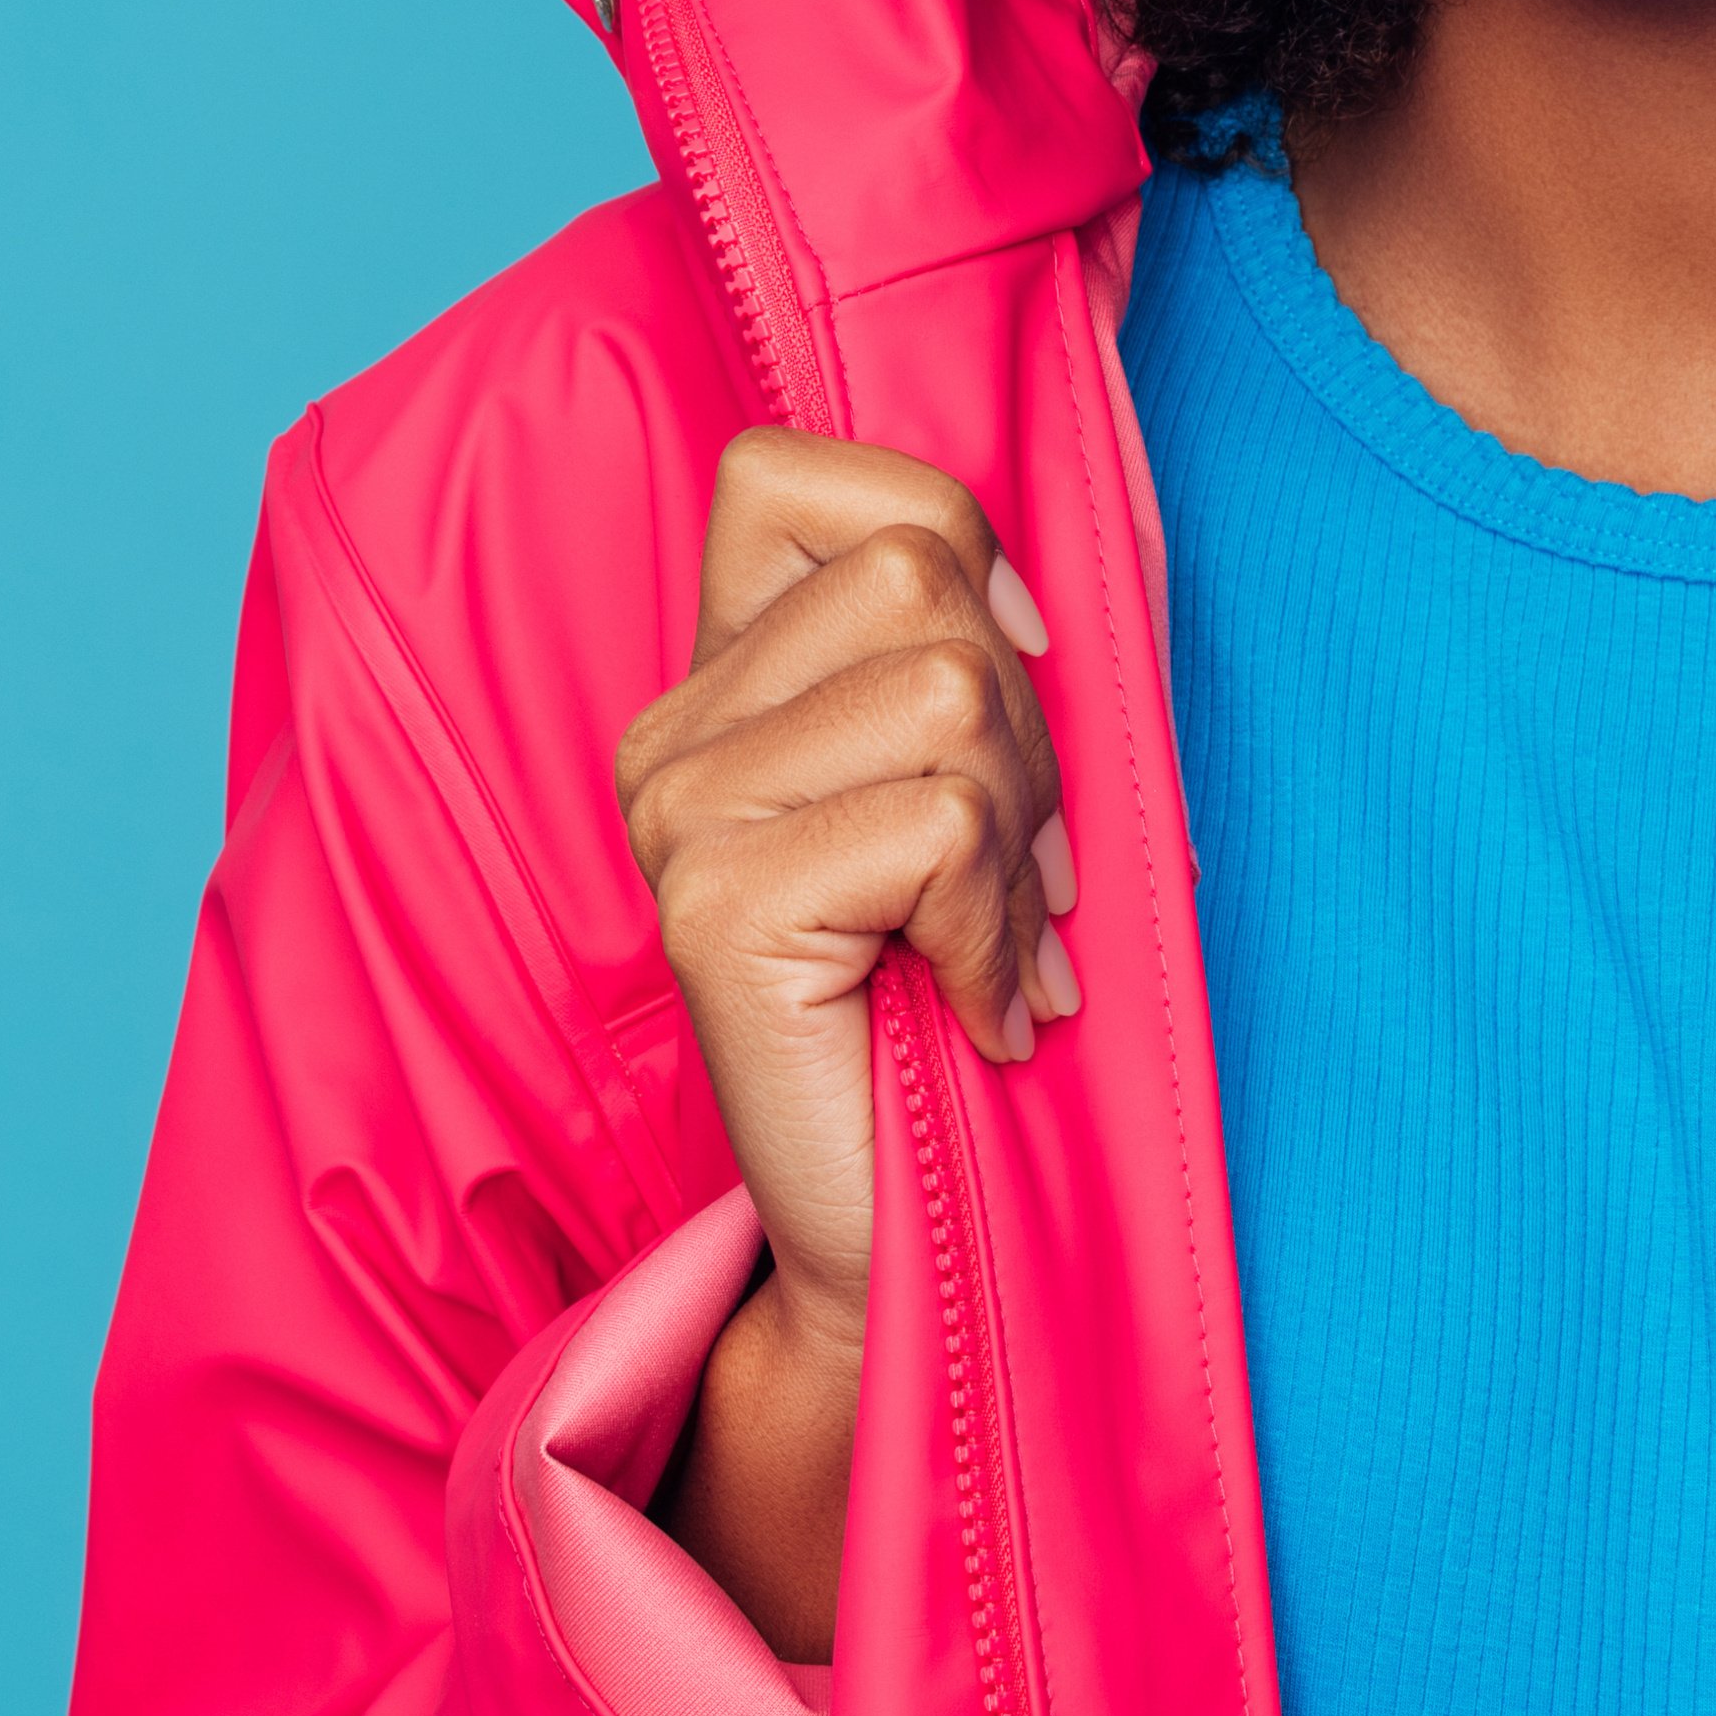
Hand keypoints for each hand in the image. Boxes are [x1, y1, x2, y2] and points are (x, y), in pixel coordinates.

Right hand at [611, 432, 1072, 1653]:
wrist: (907, 1245)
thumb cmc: (961, 1012)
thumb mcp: (982, 802)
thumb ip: (974, 668)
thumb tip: (1046, 590)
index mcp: (716, 688)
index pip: (800, 469)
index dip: (950, 540)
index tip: (1015, 675)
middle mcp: (668, 738)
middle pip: (917, 574)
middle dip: (1027, 729)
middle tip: (1018, 879)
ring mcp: (675, 819)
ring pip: (943, 689)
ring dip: (1019, 834)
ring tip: (992, 947)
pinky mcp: (714, 908)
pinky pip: (932, 822)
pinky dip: (995, 921)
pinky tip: (972, 1008)